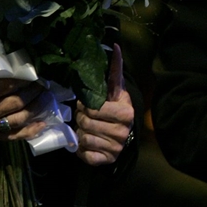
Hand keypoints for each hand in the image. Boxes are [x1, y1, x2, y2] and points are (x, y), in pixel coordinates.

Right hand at [0, 77, 46, 141]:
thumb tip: (5, 71)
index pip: (7, 86)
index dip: (23, 79)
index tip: (34, 72)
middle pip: (17, 102)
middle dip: (33, 91)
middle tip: (44, 83)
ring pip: (19, 118)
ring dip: (36, 107)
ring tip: (46, 98)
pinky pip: (13, 136)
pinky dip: (29, 131)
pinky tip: (42, 123)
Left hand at [75, 44, 133, 165]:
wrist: (123, 135)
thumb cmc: (116, 108)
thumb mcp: (116, 91)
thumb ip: (115, 70)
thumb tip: (115, 46)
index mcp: (126, 113)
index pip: (94, 108)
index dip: (86, 105)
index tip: (88, 104)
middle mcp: (122, 132)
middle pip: (86, 123)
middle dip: (81, 118)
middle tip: (85, 116)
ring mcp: (115, 148)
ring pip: (83, 137)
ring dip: (80, 132)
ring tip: (87, 128)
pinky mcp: (105, 161)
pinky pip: (84, 155)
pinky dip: (81, 149)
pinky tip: (88, 143)